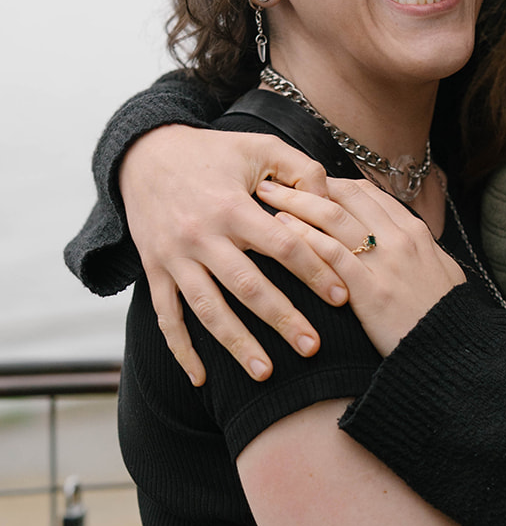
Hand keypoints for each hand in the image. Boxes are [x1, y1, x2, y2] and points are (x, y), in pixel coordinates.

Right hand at [120, 125, 349, 384]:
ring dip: (236, 344)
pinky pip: (166, 317)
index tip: (342, 298)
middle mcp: (201, 235)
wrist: (144, 154)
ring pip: (207, 310)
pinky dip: (181, 350)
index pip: (282, 245)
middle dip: (282, 319)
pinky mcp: (154, 271)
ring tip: (265, 375)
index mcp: (232, 206)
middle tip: (313, 348)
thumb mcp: (259, 146)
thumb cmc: (214, 153)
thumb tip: (332, 201)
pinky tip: (202, 380)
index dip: (314, 272)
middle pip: (247, 286)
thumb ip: (301, 169)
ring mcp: (174, 257)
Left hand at [258, 177, 465, 356]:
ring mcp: (386, 261)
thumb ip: (419, 252)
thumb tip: (406, 241)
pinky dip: (303, 236)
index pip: (366, 193)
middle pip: (345, 196)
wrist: (454, 352)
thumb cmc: (444, 317)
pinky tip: (279, 230)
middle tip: (274, 180)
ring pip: (333, 217)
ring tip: (266, 197)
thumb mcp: (442, 273)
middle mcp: (401, 238)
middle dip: (305, 184)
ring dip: (295, 202)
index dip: (330, 185)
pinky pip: (331, 252)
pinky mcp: (371, 289)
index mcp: (416, 231)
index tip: (304, 186)